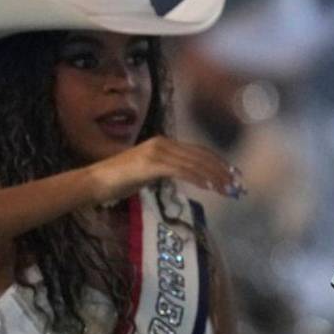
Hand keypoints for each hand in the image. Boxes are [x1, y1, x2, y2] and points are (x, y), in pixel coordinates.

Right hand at [90, 136, 242, 203]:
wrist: (94, 182)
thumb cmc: (118, 181)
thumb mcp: (148, 173)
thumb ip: (166, 171)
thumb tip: (183, 177)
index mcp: (164, 144)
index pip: (198, 152)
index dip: (218, 163)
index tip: (233, 175)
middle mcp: (163, 143)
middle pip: (201, 156)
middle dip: (222, 171)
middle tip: (239, 185)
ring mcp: (157, 152)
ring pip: (195, 163)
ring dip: (216, 177)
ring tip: (230, 189)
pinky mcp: (152, 164)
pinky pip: (182, 170)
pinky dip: (200, 178)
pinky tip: (212, 188)